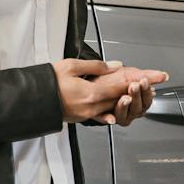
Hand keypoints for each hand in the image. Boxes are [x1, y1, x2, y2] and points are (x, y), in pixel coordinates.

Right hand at [53, 59, 167, 123]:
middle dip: (134, 92)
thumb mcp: (72, 66)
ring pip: (111, 107)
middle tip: (149, 87)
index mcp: (91, 93)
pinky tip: (115, 113)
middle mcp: (92, 106)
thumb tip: (114, 66)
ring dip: (124, 101)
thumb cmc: (49, 82)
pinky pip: (100, 115)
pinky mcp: (81, 117)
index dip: (136, 81)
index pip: (120, 86)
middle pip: (119, 98)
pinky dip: (109, 113)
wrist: (33, 99)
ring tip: (136, 95)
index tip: (150, 79)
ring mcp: (87, 114)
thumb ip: (96, 66)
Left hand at [96, 64, 165, 126]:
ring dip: (124, 107)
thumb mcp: (131, 74)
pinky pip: (106, 120)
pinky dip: (108, 119)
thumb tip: (165, 76)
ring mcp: (118, 114)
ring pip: (124, 116)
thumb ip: (149, 76)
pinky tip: (110, 117)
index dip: (146, 91)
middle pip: (137, 109)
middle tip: (133, 86)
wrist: (93, 80)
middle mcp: (130, 110)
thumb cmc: (113, 79)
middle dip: (136, 97)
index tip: (144, 81)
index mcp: (139, 100)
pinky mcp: (104, 117)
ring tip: (124, 98)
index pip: (147, 99)